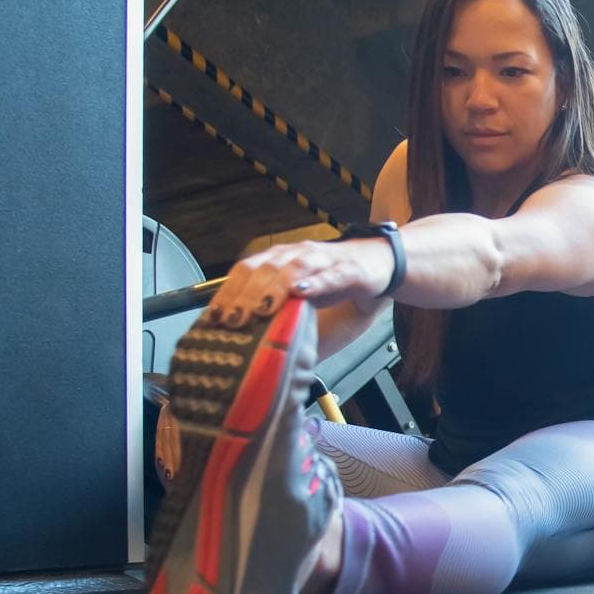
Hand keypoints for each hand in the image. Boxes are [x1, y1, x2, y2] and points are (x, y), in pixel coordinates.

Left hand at [202, 238, 394, 327]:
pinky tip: (302, 291)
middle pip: (263, 269)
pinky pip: (330, 274)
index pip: (245, 271)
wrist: (380, 263)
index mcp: (279, 259)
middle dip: (244, 295)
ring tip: (260, 309)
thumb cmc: (335, 280)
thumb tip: (243, 338)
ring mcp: (323, 259)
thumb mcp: (299, 297)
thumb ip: (274, 310)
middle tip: (231, 321)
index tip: (212, 318)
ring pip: (293, 268)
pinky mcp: (349, 269)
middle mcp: (296, 254)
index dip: (226, 293)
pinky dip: (315, 282)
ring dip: (273, 288)